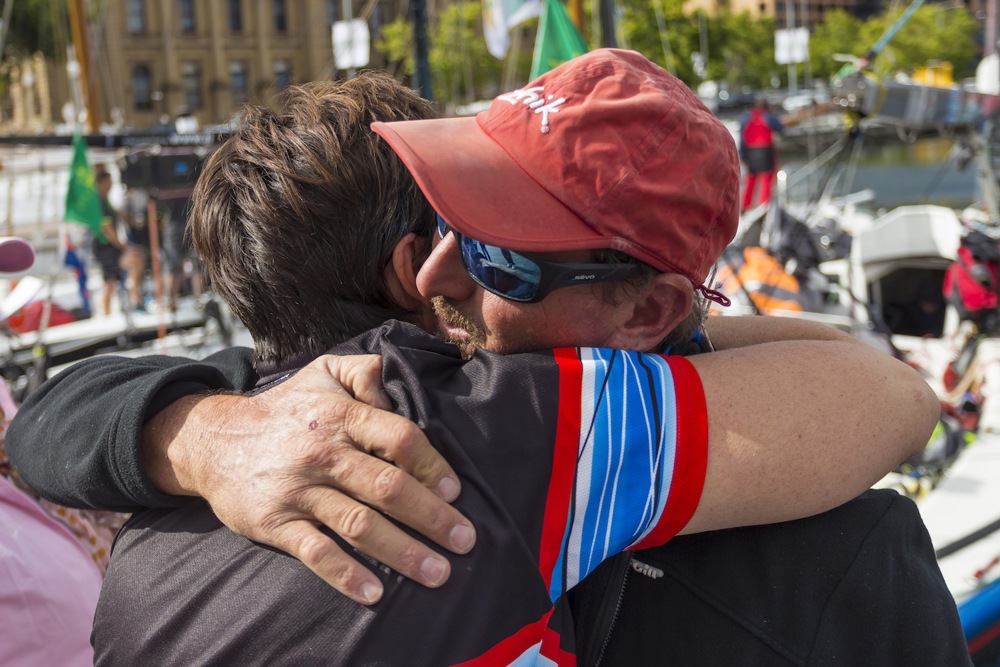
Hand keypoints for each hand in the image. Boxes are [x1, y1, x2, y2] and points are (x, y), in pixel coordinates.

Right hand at [144, 354, 475, 604]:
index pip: (400, 439)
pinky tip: (375, 593)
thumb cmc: (286, 410)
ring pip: (360, 525)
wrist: (213, 440)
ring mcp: (298, 491)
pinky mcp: (274, 523)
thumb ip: (367, 370)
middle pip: (388, 488)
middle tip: (465, 541)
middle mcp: (322, 452)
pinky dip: (346, 575)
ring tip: (438, 573)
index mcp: (340, 416)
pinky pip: (316, 552)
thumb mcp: (324, 372)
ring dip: (403, 552)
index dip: (433, 467)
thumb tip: (401, 389)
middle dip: (433, 517)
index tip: (456, 493)